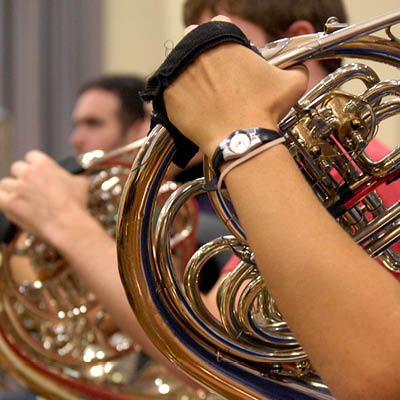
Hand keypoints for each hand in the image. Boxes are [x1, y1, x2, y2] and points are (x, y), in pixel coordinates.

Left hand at [0, 150, 88, 241]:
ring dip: (12, 189)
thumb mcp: (81, 183)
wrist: (67, 224)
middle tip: (31, 188)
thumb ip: (72, 175)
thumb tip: (75, 175)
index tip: (38, 174)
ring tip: (21, 199)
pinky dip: (4, 199)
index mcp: (44, 164)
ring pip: (5, 183)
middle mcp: (27, 173)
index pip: (31, 156)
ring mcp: (17, 188)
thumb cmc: (76, 204)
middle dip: (23, 177)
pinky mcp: (8, 203)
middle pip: (16, 168)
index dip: (34, 165)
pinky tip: (11, 204)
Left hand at [164, 16, 307, 157]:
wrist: (241, 138)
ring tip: (203, 94)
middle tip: (213, 77)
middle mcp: (197, 51)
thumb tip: (298, 65)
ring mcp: (179, 73)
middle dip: (201, 54)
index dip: (224, 41)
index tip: (227, 57)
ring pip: (178, 66)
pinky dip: (178, 98)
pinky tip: (194, 108)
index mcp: (224, 39)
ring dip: (188, 75)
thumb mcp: (292, 83)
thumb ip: (295, 66)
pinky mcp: (168, 96)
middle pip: (193, 42)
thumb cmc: (264, 110)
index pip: (218, 25)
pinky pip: (168, 91)